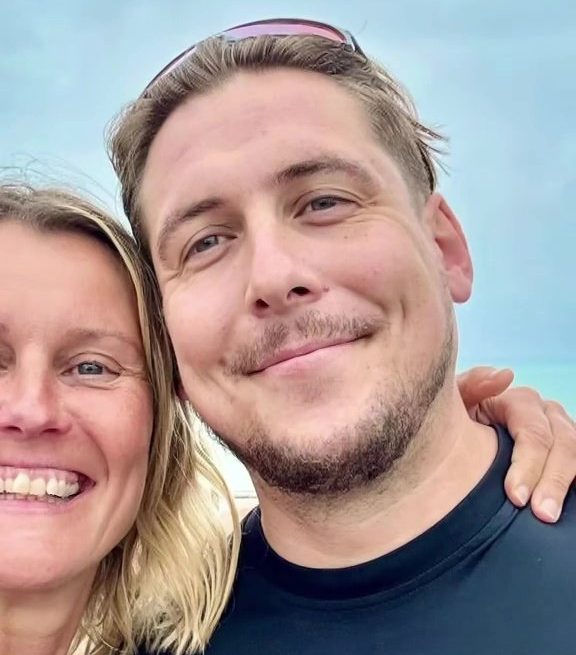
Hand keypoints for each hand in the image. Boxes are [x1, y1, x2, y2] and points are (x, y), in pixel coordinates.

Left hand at [457, 366, 575, 522]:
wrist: (453, 444)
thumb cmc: (452, 423)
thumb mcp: (456, 403)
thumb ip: (472, 385)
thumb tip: (505, 375)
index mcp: (519, 401)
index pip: (534, 431)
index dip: (528, 464)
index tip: (514, 497)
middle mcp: (547, 415)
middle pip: (563, 444)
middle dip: (552, 481)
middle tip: (541, 514)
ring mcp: (561, 434)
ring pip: (575, 455)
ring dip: (564, 486)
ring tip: (549, 516)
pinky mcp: (564, 454)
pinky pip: (575, 465)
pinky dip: (573, 483)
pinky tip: (567, 506)